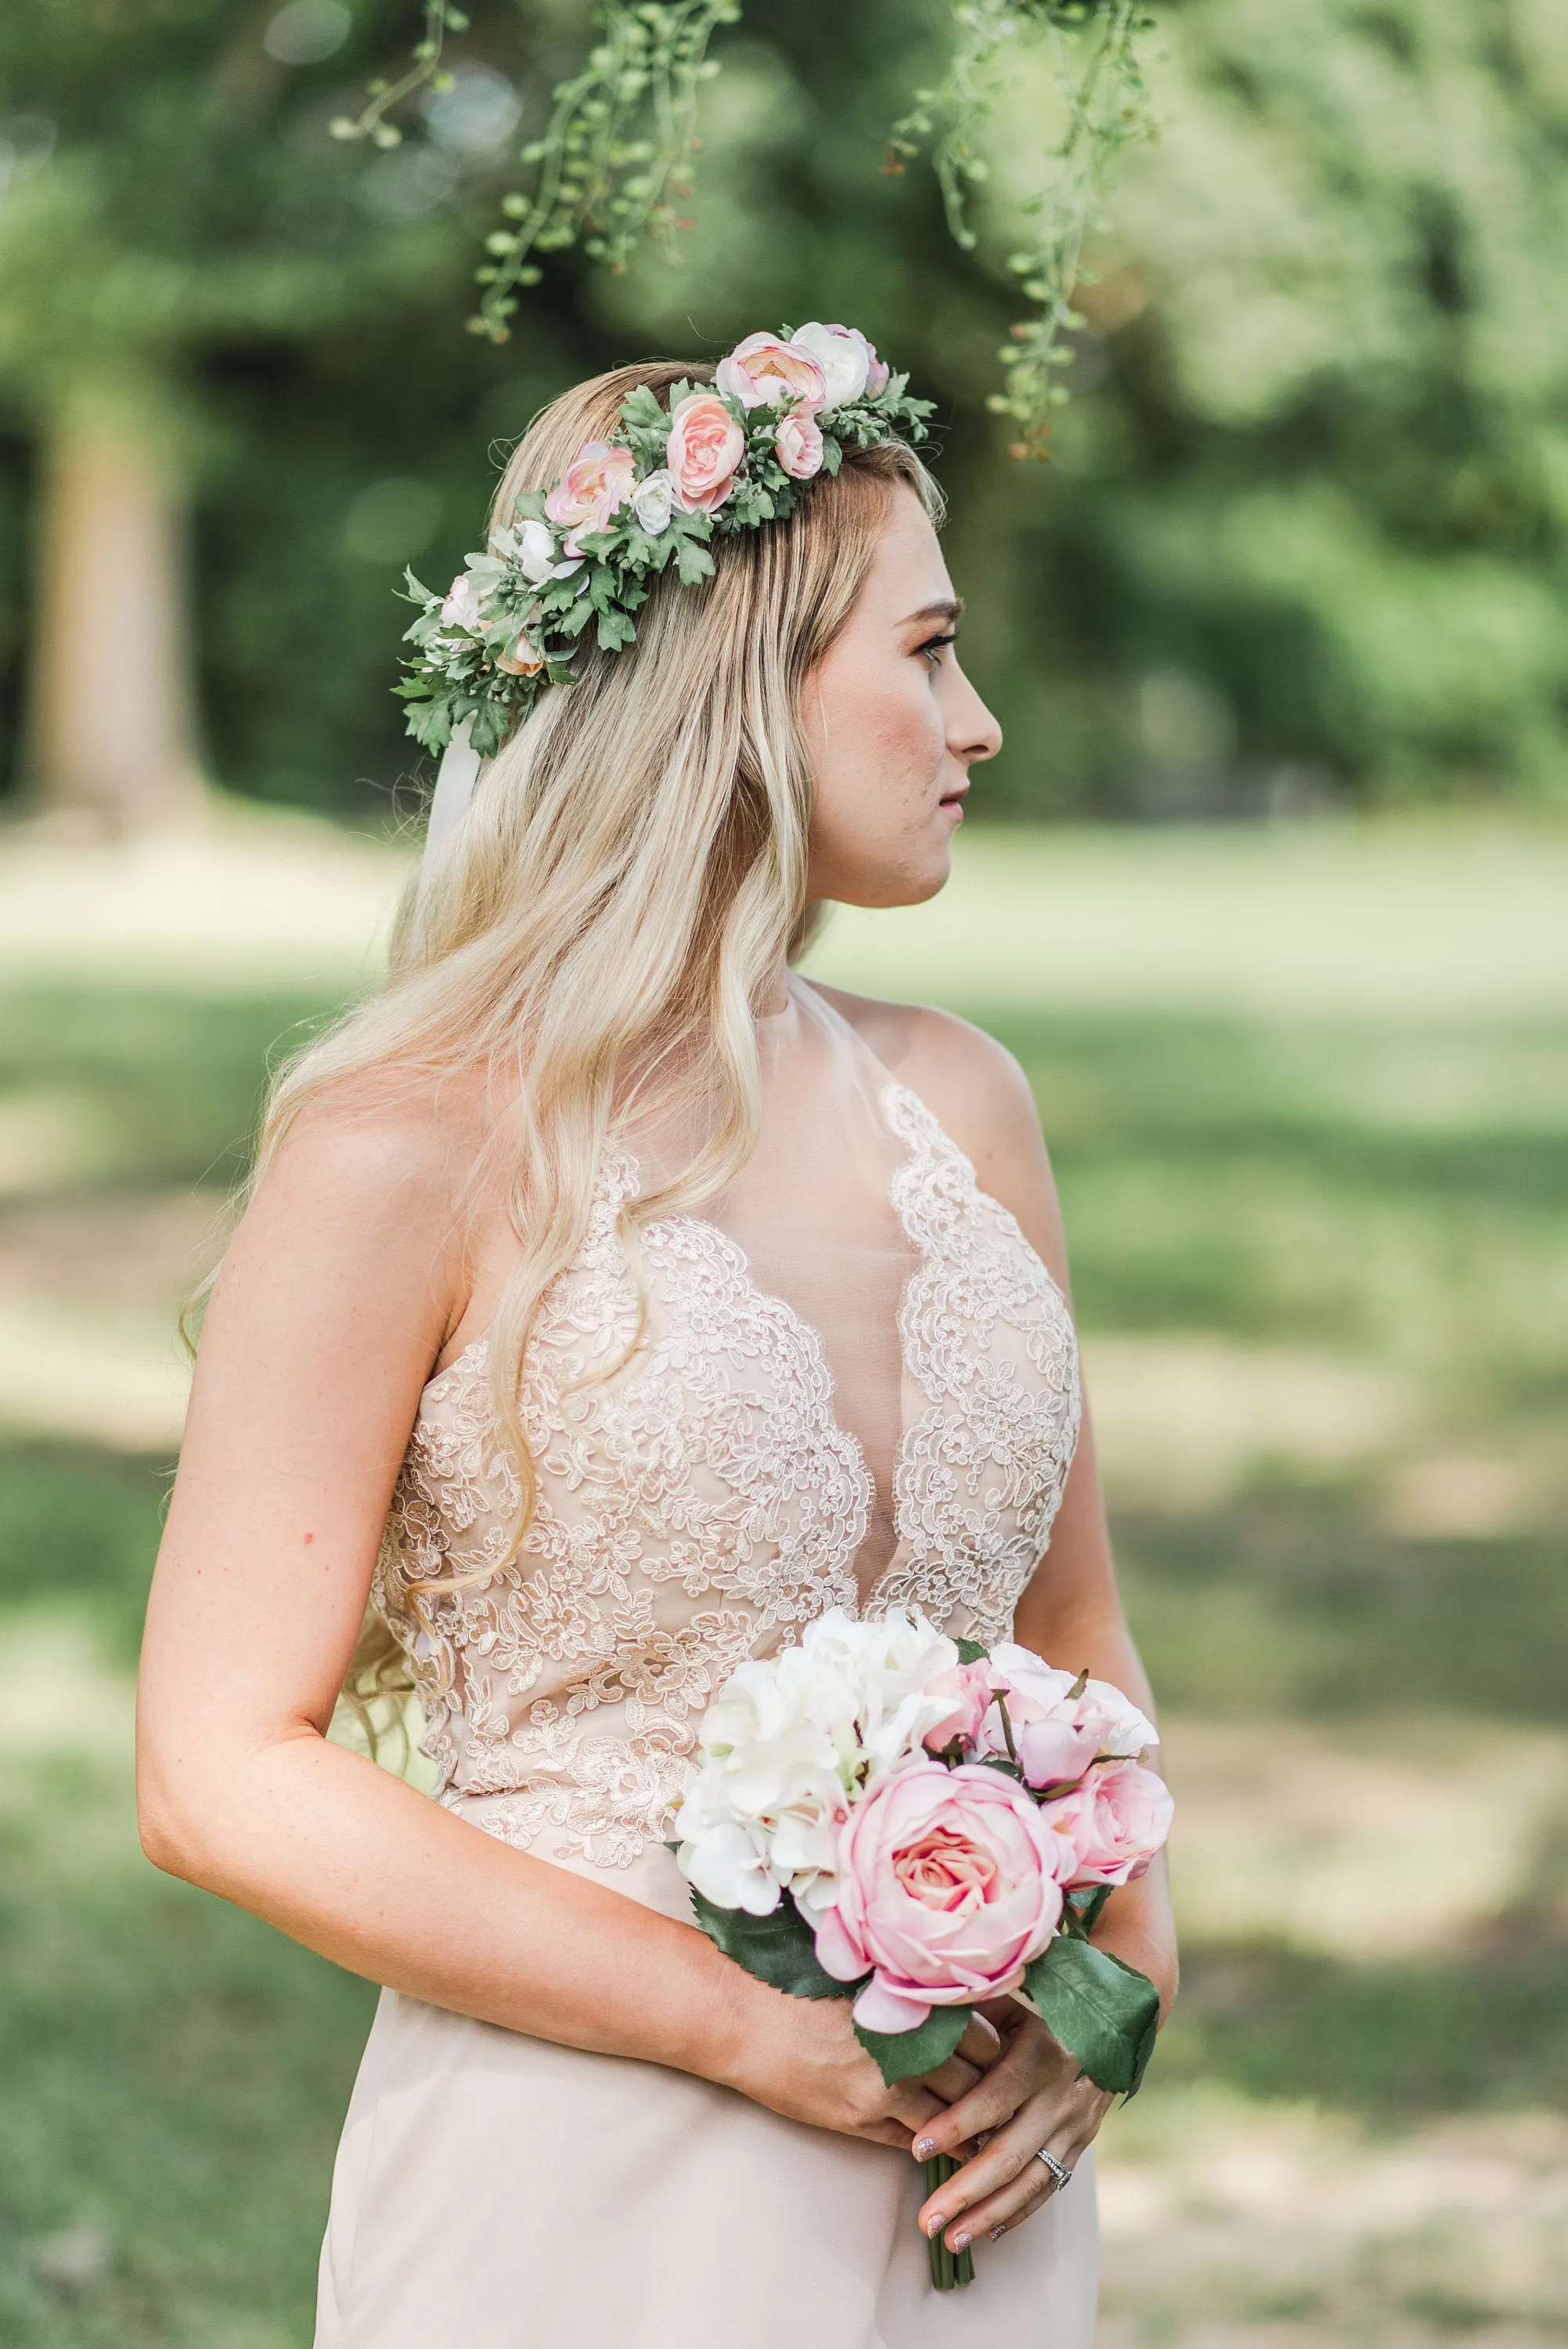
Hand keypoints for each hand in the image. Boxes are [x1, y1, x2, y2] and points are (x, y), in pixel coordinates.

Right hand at [720, 1982, 1001, 2151]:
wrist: (746, 2018)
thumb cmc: (800, 1984)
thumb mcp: (864, 1975)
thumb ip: (910, 1992)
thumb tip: (949, 2000)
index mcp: (912, 2002)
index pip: (984, 2032)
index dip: (1003, 2047)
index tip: (1016, 2054)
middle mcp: (908, 2044)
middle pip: (980, 2076)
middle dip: (1000, 2089)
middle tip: (1016, 2098)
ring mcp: (887, 2085)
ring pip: (955, 2115)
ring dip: (977, 2126)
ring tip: (998, 2133)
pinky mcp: (862, 2118)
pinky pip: (917, 2140)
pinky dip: (941, 2147)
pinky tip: (955, 2149)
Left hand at [910, 2000, 1113, 2252]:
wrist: (1114, 2023)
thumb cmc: (1042, 2008)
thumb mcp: (1012, 2003)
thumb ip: (972, 2015)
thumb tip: (921, 2017)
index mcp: (1039, 2056)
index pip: (993, 2099)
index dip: (956, 2126)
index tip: (918, 2149)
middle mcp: (1059, 2097)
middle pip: (1009, 2155)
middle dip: (965, 2192)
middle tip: (927, 2220)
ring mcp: (1073, 2127)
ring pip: (1029, 2182)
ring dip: (988, 2215)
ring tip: (949, 2239)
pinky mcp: (1079, 2146)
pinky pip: (1048, 2187)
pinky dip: (1018, 2212)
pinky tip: (986, 2232)